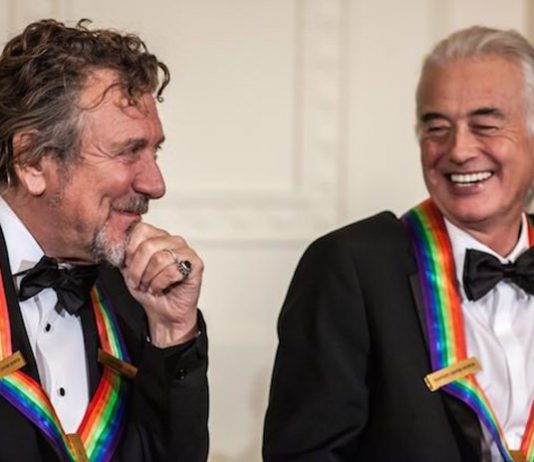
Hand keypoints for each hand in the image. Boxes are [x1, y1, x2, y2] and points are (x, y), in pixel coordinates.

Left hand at [120, 222, 203, 347]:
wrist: (165, 313)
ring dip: (149, 278)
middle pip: (148, 246)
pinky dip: (160, 284)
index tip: (128, 266)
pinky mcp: (196, 264)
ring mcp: (186, 251)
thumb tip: (115, 243)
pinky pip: (172, 271)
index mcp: (158, 236)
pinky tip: (160, 288)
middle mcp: (173, 240)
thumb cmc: (150, 290)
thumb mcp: (129, 270)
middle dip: (137, 269)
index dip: (130, 250)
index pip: (140, 229)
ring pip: (160, 258)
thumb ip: (123, 255)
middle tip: (137, 281)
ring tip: (149, 286)